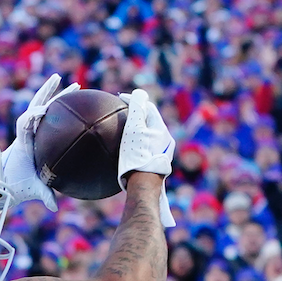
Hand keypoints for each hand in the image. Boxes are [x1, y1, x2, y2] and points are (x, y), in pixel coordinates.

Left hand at [0, 73, 78, 210]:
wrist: (4, 184)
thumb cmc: (16, 186)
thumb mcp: (32, 189)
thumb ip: (43, 195)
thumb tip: (54, 206)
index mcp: (22, 142)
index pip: (24, 123)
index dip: (31, 116)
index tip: (42, 111)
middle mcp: (24, 133)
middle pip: (34, 106)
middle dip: (45, 92)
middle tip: (58, 77)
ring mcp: (29, 131)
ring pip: (41, 108)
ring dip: (54, 95)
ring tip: (72, 85)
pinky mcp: (34, 134)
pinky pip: (47, 117)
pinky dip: (58, 109)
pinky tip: (73, 104)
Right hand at [116, 89, 176, 226]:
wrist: (143, 187)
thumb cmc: (138, 157)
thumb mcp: (135, 129)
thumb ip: (136, 109)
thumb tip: (137, 93)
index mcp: (161, 130)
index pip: (148, 108)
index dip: (135, 101)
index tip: (120, 99)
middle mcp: (164, 142)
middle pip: (148, 123)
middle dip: (135, 117)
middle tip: (119, 114)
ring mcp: (159, 156)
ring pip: (145, 138)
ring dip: (133, 133)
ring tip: (118, 133)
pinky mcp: (152, 168)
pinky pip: (140, 152)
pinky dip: (131, 148)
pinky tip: (117, 156)